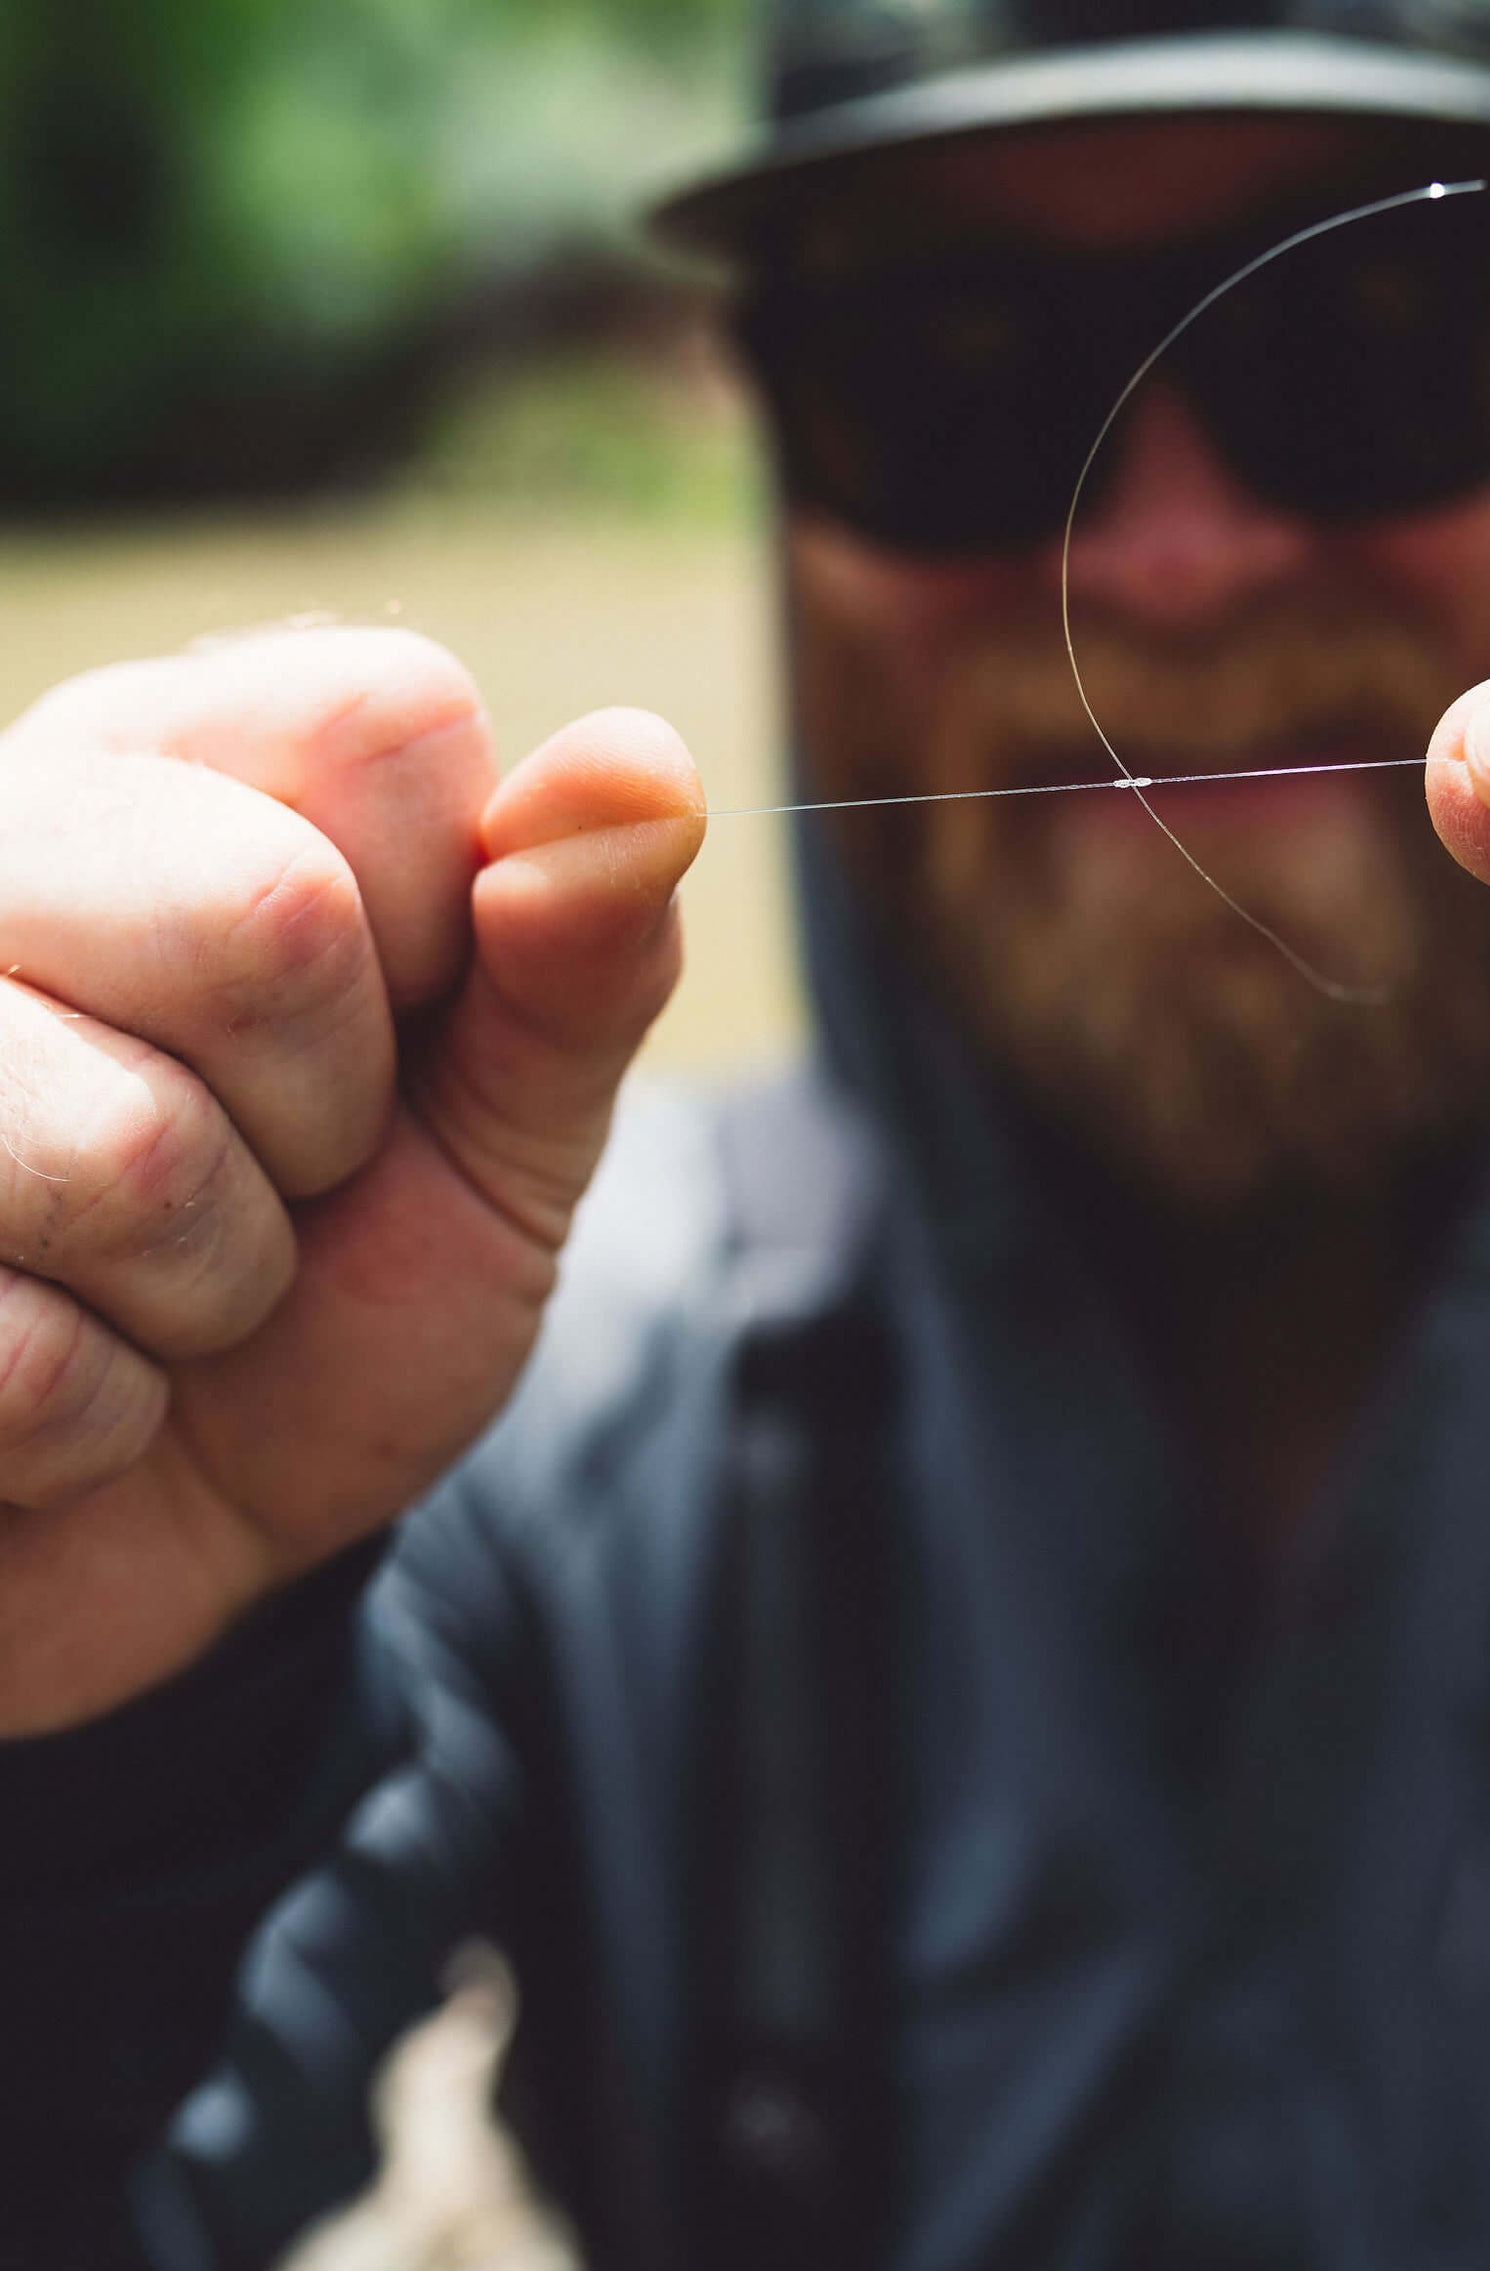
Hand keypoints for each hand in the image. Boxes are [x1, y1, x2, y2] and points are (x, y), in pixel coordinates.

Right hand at [0, 628, 702, 1733]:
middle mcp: (5, 836)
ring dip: (202, 1294)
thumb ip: (581, 954)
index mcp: (175, 753)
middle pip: (267, 918)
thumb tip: (644, 763)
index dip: (447, 924)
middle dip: (326, 1119)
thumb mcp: (502, 1132)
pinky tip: (39, 1379)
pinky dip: (86, 1423)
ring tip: (143, 1288)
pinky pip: (18, 1357)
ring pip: (131, 1155)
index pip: (387, 718)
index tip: (386, 1033)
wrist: (167, 1552)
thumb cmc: (334, 1291)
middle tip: (270, 1174)